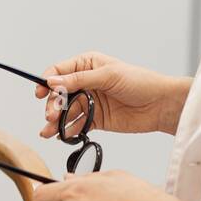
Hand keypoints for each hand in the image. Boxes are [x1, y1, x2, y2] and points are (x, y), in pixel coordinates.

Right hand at [35, 52, 190, 137]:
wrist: (160, 105)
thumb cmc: (140, 82)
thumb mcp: (108, 76)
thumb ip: (79, 80)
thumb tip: (52, 81)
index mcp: (88, 64)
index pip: (60, 71)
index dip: (47, 81)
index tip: (41, 93)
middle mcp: (86, 82)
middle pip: (59, 93)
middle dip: (52, 105)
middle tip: (51, 116)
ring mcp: (91, 101)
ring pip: (66, 111)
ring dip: (55, 121)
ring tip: (48, 131)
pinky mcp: (96, 119)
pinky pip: (77, 125)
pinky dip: (67, 131)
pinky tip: (61, 136)